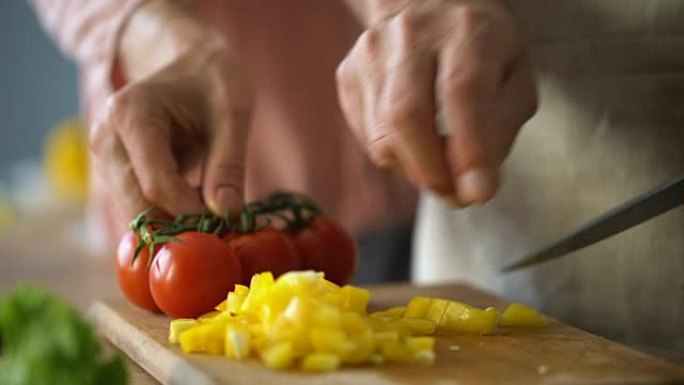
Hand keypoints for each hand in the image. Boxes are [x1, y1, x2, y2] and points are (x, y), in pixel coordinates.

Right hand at [89, 1, 251, 223]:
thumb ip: (229, 163)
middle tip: (217, 232)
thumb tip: (227, 213)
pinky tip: (196, 208)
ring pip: (133, 212)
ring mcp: (105, 157)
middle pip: (135, 203)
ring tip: (211, 217)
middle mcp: (106, 137)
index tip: (224, 222)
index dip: (190, 212)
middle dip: (177, 226)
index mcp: (131, 112)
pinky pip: (137, 207)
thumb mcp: (232, 113)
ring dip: (171, 225)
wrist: (190, 65)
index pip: (155, 183)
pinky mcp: (114, 173)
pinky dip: (166, 217)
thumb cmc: (213, 82)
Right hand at [336, 0, 536, 205]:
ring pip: (381, 136)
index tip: (478, 193)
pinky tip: (414, 140)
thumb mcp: (515, 80)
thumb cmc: (482, 50)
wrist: (428, 6)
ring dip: (414, 168)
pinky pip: (366, 137)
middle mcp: (411, 34)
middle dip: (431, 172)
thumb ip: (500, 130)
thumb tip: (473, 188)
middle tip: (454, 195)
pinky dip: (394, 155)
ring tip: (439, 165)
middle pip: (406, 116)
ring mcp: (371, 53)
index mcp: (466, 30)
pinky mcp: (349, 74)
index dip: (469, 149)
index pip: (462, 92)